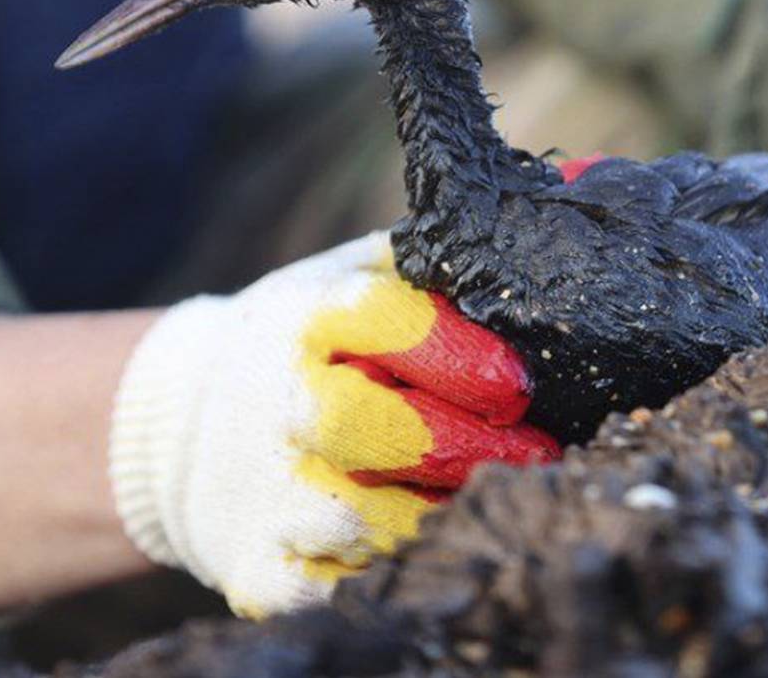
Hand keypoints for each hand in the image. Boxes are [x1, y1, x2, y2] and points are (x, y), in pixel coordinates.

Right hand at [108, 232, 556, 614]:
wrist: (181, 426)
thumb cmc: (308, 346)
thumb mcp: (356, 279)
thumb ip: (451, 252)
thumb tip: (586, 178)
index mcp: (309, 318)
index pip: (385, 321)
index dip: (461, 353)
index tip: (518, 380)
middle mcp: (282, 403)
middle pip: (371, 428)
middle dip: (465, 444)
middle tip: (534, 453)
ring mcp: (265, 490)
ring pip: (365, 521)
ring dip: (440, 515)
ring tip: (489, 501)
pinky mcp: (257, 568)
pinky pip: (336, 589)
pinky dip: (385, 577)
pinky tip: (425, 550)